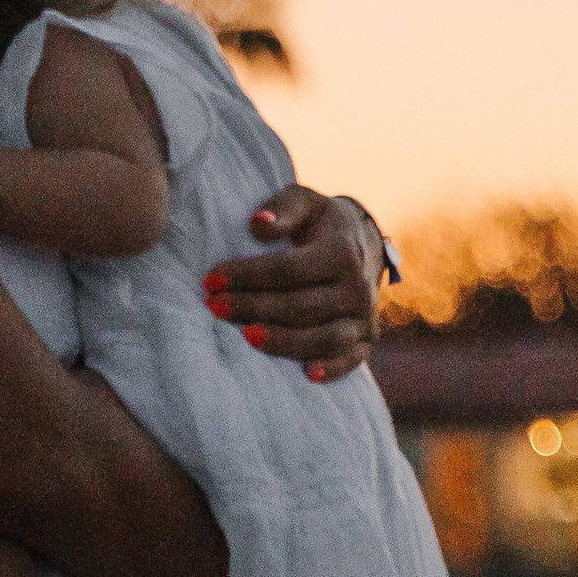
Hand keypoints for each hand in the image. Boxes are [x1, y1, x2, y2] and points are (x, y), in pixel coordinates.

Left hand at [201, 186, 385, 376]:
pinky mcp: (367, 338)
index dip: (247, 275)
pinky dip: (332, 370)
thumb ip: (282, 208)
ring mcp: (364, 316)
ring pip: (324, 338)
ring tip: (245, 336)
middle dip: (253, 307)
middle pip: (300, 306)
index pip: (288, 269)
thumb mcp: (305, 201)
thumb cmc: (321, 222)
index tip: (211, 278)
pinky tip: (306, 375)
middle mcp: (358, 287)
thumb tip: (257, 224)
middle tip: (213, 306)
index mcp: (341, 252)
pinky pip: (351, 360)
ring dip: (283, 341)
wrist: (364, 242)